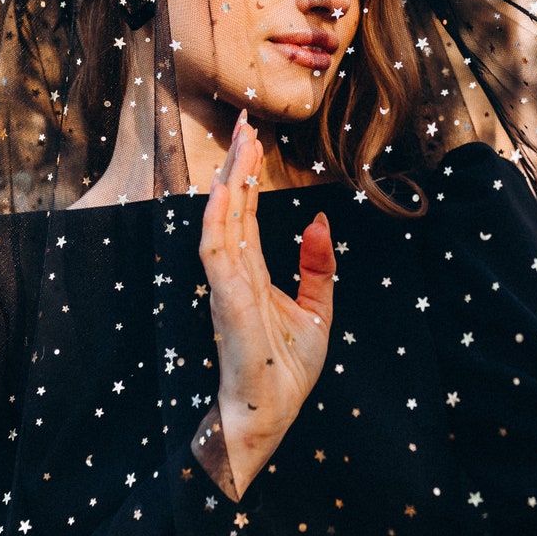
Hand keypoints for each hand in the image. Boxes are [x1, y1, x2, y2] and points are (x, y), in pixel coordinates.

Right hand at [197, 112, 335, 495]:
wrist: (271, 413)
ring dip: (232, 181)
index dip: (249, 176)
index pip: (248, 214)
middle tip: (244, 122)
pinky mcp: (227, 301)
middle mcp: (235, 273)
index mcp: (253, 273)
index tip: (253, 137)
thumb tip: (318, 221)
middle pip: (234, 208)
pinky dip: (221, 220)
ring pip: (225, 221)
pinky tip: (228, 190)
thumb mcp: (317, 310)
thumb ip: (317, 267)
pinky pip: (219, 253)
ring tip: (241, 143)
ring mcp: (228, 285)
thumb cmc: (286, 371)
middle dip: (238, 164)